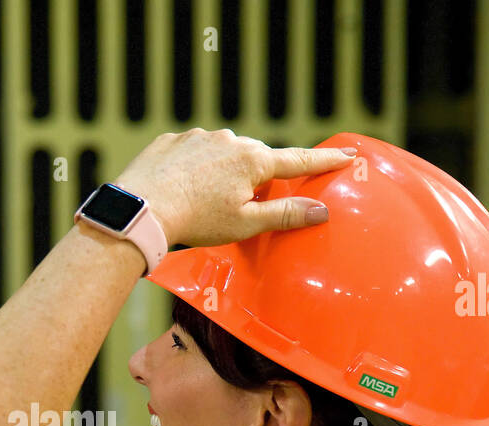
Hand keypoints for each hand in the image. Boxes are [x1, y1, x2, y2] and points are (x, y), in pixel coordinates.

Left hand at [112, 128, 355, 247]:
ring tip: (203, 202)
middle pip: (255, 159)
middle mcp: (230, 140)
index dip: (324, 160)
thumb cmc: (195, 221)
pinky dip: (191, 169)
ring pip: (221, 154)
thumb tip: (322, 210)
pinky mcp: (172, 141)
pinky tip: (181, 189)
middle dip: (255, 177)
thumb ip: (285, 215)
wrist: (141, 208)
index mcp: (253, 160)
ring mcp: (199, 137)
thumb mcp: (246, 224)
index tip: (347, 154)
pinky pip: (191, 153)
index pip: (298, 160)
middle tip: (242, 203)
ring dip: (220, 172)